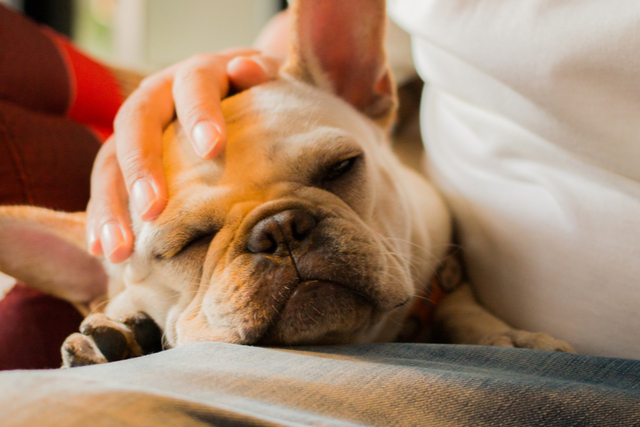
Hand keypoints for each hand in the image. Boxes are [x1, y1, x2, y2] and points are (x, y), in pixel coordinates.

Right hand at [86, 49, 281, 262]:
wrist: (236, 88)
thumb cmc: (255, 92)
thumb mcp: (265, 75)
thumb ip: (260, 72)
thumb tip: (245, 70)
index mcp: (195, 74)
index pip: (193, 85)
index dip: (200, 113)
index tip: (213, 148)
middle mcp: (156, 97)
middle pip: (136, 123)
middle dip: (141, 168)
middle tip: (153, 210)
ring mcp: (137, 130)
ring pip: (109, 161)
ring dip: (111, 206)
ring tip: (119, 249)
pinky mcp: (126, 160)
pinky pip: (105, 186)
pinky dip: (102, 217)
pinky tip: (100, 249)